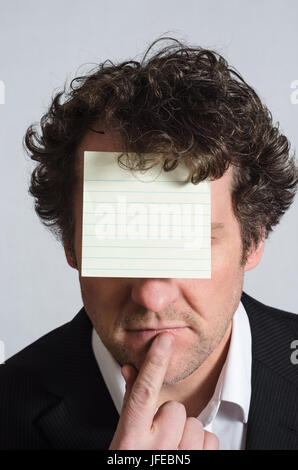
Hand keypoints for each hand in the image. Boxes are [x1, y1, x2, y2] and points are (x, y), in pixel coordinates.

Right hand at [109, 332, 218, 449]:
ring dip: (187, 434)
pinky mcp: (201, 465)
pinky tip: (185, 452)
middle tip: (160, 435)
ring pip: (195, 425)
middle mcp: (155, 450)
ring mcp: (179, 459)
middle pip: (175, 409)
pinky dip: (202, 446)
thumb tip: (130, 368)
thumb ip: (131, 400)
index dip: (155, 362)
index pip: (144, 392)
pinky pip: (211, 440)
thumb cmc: (133, 460)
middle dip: (171, 419)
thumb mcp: (124, 438)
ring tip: (173, 447)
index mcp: (131, 441)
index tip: (164, 339)